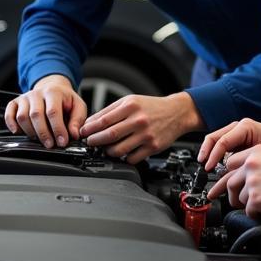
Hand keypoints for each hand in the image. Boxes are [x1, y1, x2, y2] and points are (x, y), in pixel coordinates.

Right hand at [5, 75, 86, 148]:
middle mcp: (37, 93)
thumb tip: (74, 134)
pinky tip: (18, 132)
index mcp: (54, 92)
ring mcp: (24, 97)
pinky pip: (9, 114)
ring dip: (30, 132)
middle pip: (36, 115)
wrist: (53, 88)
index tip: (62, 142)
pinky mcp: (15, 102)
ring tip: (40, 139)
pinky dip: (11, 124)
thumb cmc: (66, 100)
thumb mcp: (78, 106)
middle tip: (50, 145)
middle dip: (43, 133)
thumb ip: (77, 120)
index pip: (53, 112)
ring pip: (22, 117)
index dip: (57, 129)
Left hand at [80, 91, 200, 164]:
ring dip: (107, 152)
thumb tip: (90, 123)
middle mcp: (139, 120)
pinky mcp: (153, 147)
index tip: (82, 133)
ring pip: (118, 150)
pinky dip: (124, 158)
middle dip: (94, 141)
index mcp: (131, 107)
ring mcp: (146, 135)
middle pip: (109, 135)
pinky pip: (132, 158)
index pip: (104, 120)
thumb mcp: (131, 101)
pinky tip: (123, 153)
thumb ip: (110, 111)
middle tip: (90, 142)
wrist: (177, 112)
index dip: (89, 129)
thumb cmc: (152, 107)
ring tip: (105, 149)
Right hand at [198, 117, 260, 171]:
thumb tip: (231, 174)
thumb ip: (248, 162)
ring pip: (215, 141)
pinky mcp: (238, 140)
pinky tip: (216, 168)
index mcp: (245, 127)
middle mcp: (239, 127)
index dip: (213, 156)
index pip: (222, 141)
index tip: (209, 168)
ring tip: (207, 169)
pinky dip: (216, 156)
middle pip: (214, 138)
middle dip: (206, 153)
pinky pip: (222, 146)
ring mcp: (237, 133)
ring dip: (209, 154)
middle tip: (204, 168)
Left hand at [207, 145, 260, 216]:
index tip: (229, 183)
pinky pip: (249, 211)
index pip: (231, 163)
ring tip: (259, 206)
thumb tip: (251, 173)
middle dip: (230, 194)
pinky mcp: (257, 199)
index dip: (231, 175)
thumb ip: (260, 161)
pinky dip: (256, 214)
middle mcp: (251, 165)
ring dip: (247, 204)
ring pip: (239, 198)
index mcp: (255, 152)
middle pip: (229, 182)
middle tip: (234, 201)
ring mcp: (252, 182)